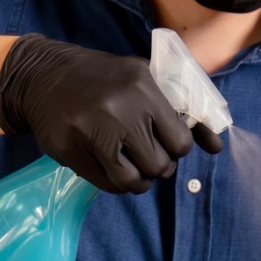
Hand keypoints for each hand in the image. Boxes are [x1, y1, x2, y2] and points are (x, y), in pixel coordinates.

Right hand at [0, 34, 222, 193]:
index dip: (176, 149)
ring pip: (134, 181)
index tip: (165, 143)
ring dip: (138, 181)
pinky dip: (116, 184)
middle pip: (160, 166)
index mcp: (143, 87)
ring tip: (131, 168)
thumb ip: (181, 112)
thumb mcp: (144, 82)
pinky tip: (112, 168)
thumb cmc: (104, 81)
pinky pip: (107, 185)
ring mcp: (92, 131)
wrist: (43, 76)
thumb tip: (217, 146)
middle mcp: (120, 109)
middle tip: (146, 157)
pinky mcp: (71, 150)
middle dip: (157, 167)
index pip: (181, 142)